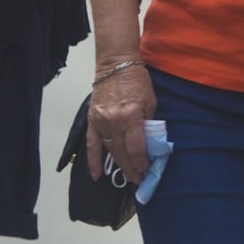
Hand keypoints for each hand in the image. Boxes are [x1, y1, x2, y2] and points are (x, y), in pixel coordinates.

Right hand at [87, 64, 155, 183]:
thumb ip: (149, 123)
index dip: (142, 163)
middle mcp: (114, 122)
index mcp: (131, 117)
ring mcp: (101, 122)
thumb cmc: (137, 80)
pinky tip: (96, 175)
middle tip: (138, 179)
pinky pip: (91, 144)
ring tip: (126, 176)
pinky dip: (93, 160)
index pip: (137, 148)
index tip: (147, 171)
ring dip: (118, 165)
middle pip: (123, 153)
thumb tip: (149, 143)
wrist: (115, 64)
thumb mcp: (151, 101)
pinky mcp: (92, 120)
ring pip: (110, 150)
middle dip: (131, 168)